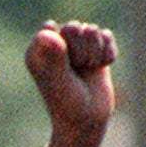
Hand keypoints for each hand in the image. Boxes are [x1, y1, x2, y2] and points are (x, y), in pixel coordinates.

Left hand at [27, 21, 115, 146]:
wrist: (88, 120)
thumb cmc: (67, 104)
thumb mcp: (60, 81)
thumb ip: (55, 57)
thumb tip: (50, 30)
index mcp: (37, 52)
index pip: (49, 28)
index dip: (62, 45)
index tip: (62, 66)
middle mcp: (55, 46)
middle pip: (73, 26)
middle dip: (81, 48)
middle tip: (78, 69)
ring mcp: (76, 46)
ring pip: (92, 29)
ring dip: (94, 53)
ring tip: (88, 71)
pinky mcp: (95, 49)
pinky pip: (107, 35)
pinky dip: (108, 53)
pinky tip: (100, 68)